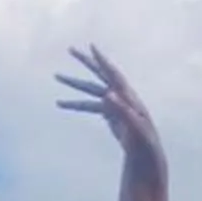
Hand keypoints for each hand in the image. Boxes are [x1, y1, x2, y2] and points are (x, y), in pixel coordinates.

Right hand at [56, 46, 165, 171]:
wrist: (146, 153)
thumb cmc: (143, 140)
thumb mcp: (134, 126)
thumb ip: (122, 109)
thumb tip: (107, 94)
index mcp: (126, 96)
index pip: (112, 73)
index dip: (102, 60)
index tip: (91, 47)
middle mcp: (119, 96)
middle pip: (99, 74)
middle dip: (85, 61)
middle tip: (70, 49)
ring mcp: (113, 104)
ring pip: (90, 90)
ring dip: (74, 84)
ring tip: (56, 76)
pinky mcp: (109, 114)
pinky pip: (89, 106)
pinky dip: (76, 104)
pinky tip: (64, 103)